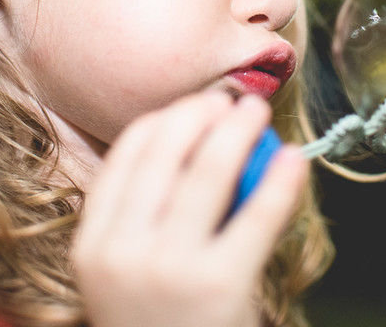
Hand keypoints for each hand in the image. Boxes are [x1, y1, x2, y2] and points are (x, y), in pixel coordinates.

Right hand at [73, 92, 307, 326]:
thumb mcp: (124, 279)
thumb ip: (139, 222)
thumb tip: (189, 145)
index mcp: (91, 247)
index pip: (125, 157)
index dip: (164, 119)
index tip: (193, 105)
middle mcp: (122, 253)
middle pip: (165, 154)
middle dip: (202, 113)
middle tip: (232, 99)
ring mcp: (169, 269)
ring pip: (208, 172)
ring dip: (239, 130)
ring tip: (260, 113)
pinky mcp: (219, 286)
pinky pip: (256, 216)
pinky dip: (279, 181)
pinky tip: (293, 161)